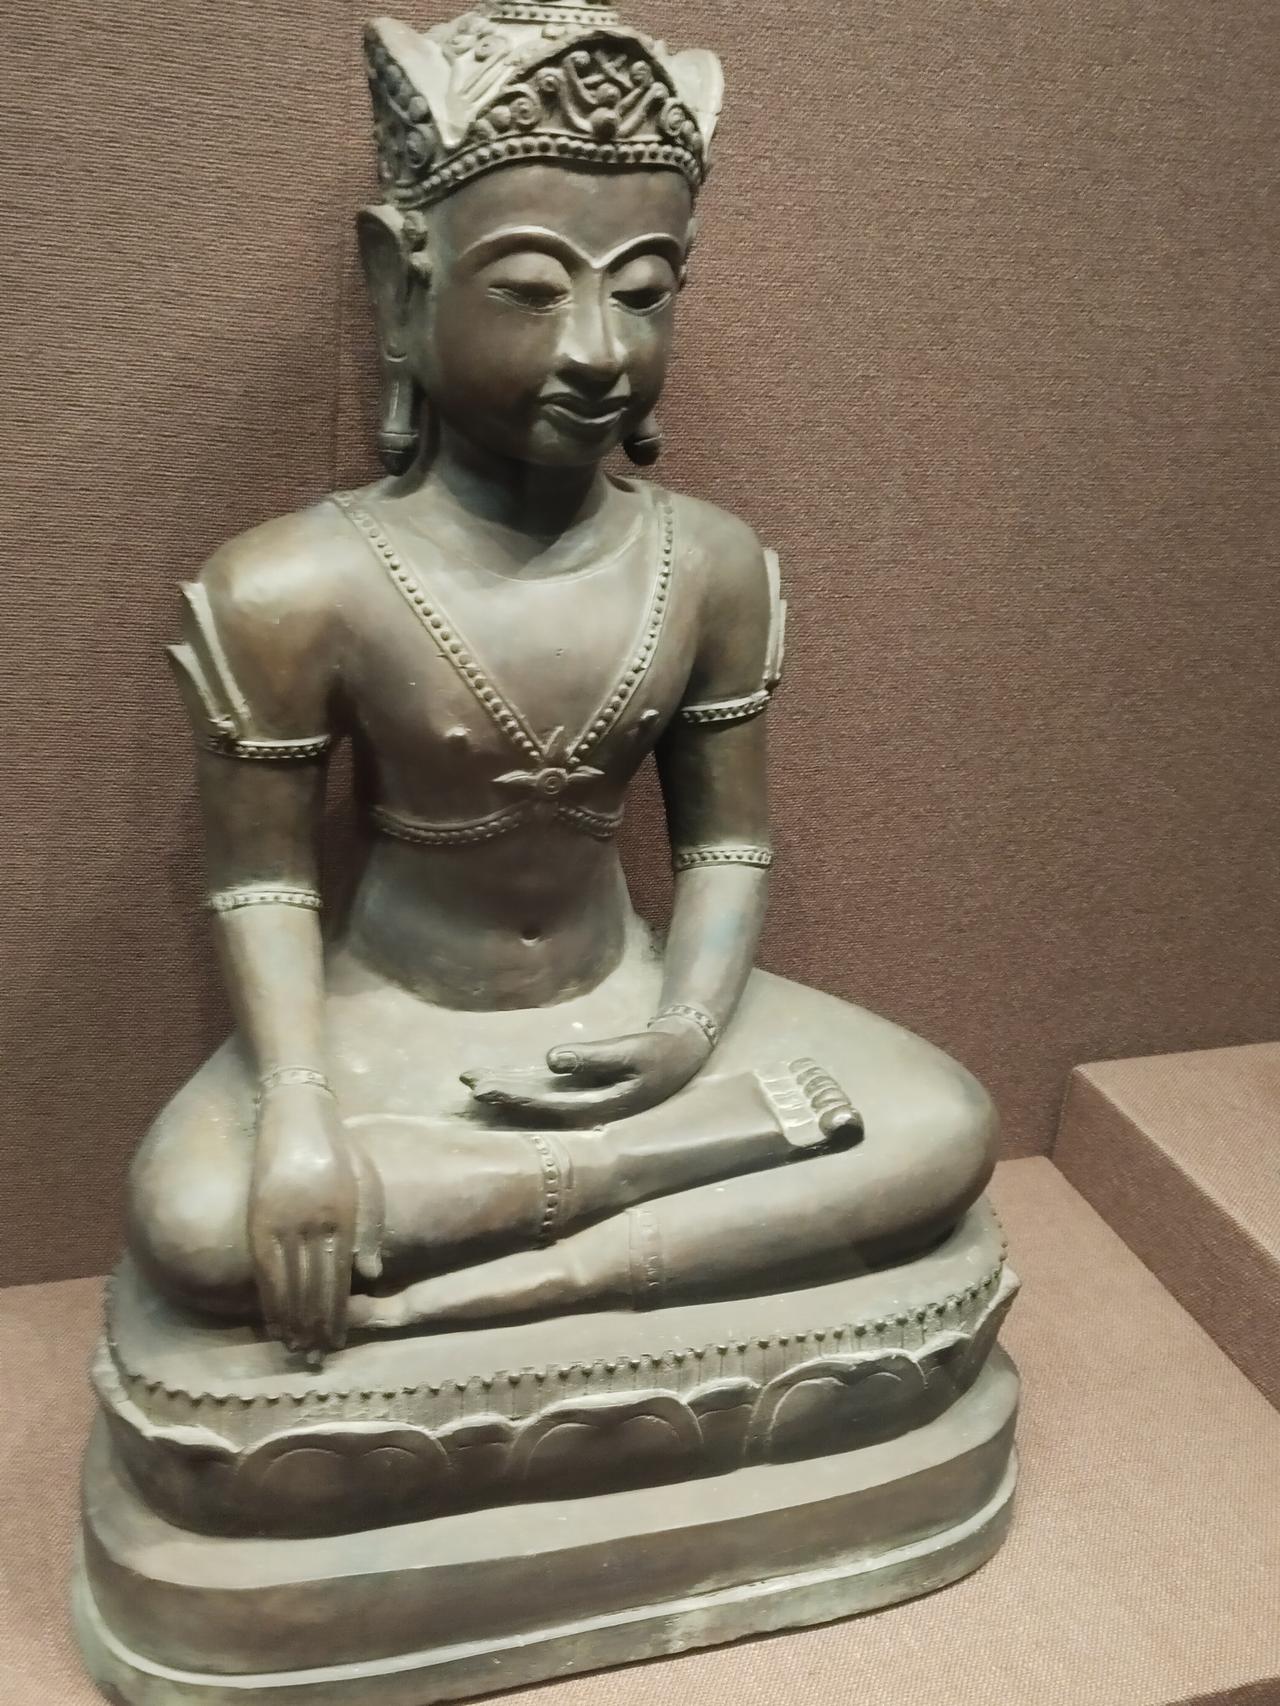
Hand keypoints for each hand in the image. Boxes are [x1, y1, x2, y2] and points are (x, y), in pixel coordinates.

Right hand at [248, 1081, 378, 1357]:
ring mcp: (283, 1221)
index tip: (337, 1340)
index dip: (338, 1314)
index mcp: (344, 1216)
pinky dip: (268, 1297)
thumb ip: (370, 1228)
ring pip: (288, 1284)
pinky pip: (264, 1268)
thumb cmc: (336, 1147)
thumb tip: (371, 1276)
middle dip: (317, 1326)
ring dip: (292, 1320)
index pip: (339, 1279)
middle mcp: (314, 1224)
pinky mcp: (258, 1217)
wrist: (295, 1112)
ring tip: (296, 1349)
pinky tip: (271, 1320)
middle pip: (314, 1287)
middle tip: (317, 1357)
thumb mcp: (365, 1181)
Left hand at [462, 1021, 709, 1126]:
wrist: (682, 1055)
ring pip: (535, 1096)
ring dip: (506, 1087)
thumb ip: (593, 1058)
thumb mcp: (632, 1052)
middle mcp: (585, 1111)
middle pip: (533, 1104)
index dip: (511, 1096)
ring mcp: (582, 1100)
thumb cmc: (659, 1054)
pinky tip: (500, 1076)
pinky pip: (544, 1087)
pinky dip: (521, 1081)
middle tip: (467, 1081)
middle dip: (501, 1092)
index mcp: (597, 1109)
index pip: (544, 1104)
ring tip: (471, 1079)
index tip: (480, 1087)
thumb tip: (551, 1059)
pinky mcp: (582, 1088)